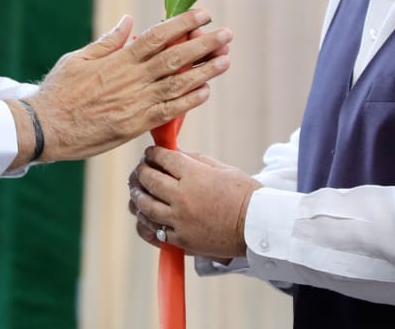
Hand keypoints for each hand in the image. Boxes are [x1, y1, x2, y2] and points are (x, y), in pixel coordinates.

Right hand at [19, 11, 231, 163]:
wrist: (46, 127)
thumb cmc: (60, 91)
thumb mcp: (79, 58)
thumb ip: (108, 41)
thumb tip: (129, 21)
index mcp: (119, 59)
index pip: (158, 36)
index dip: (183, 24)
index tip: (203, 15)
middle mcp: (132, 78)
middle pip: (175, 57)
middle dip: (203, 44)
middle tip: (226, 35)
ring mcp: (136, 102)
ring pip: (178, 83)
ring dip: (204, 71)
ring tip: (225, 60)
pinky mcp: (135, 124)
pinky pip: (169, 111)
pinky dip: (189, 101)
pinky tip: (206, 91)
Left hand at [128, 146, 260, 261]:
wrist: (258, 226)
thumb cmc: (244, 194)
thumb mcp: (221, 168)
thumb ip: (193, 160)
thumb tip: (172, 153)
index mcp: (194, 175)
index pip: (162, 158)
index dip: (152, 153)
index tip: (150, 153)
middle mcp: (182, 197)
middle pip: (148, 179)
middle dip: (141, 171)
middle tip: (141, 169)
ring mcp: (180, 221)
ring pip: (144, 206)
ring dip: (137, 195)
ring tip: (136, 190)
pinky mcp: (181, 241)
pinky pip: (153, 232)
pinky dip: (144, 222)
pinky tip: (142, 215)